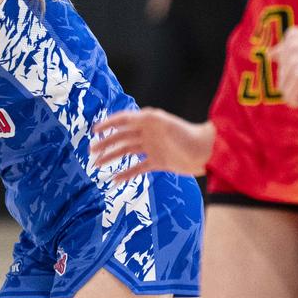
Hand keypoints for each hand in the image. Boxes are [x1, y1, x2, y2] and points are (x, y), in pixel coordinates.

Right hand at [90, 109, 213, 180]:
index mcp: (148, 121)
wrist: (207, 153)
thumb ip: (147, 120)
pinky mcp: (158, 162)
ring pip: (126, 152)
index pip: (123, 120)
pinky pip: (137, 168)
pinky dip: (126, 173)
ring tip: (97, 165)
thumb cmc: (188, 135)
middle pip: (121, 137)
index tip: (94, 131)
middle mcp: (148, 133)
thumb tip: (127, 118)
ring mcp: (152, 148)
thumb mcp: (166, 124)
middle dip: (105, 143)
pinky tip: (114, 179)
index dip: (108, 124)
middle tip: (91, 152)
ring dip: (111, 157)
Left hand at [267, 26, 297, 107]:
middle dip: (297, 81)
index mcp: (290, 35)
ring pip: (283, 89)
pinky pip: (289, 99)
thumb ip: (290, 51)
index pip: (275, 58)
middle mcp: (288, 45)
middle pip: (280, 76)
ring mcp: (293, 60)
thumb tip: (268, 55)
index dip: (291, 67)